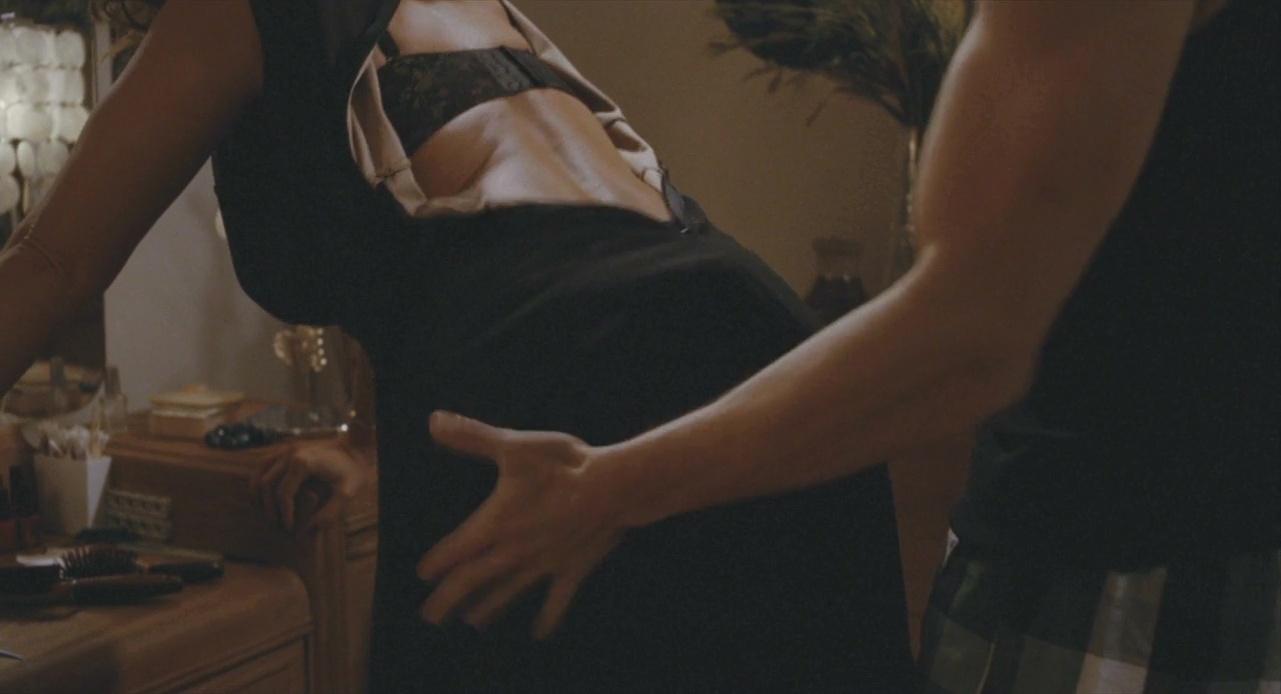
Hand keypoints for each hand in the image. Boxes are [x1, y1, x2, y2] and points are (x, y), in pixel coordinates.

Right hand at [252, 438, 369, 533]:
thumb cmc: (353, 470)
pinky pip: (264, 463)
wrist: (355, 447)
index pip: (283, 494)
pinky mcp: (286, 447)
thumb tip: (308, 531)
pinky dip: (259, 478)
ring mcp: (287, 447)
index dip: (284, 514)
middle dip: (270, 508)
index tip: (289, 528)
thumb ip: (330, 513)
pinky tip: (263, 494)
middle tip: (277, 524)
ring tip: (266, 512)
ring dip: (258, 493)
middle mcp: (291, 453)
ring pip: (260, 472)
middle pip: (267, 484)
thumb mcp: (347, 493)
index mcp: (304, 463)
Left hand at [418, 411, 623, 639]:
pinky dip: (546, 620)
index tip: (422, 575)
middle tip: (430, 618)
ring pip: (507, 594)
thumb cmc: (562, 465)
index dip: (436, 563)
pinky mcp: (571, 570)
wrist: (613, 487)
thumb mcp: (514, 446)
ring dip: (486, 610)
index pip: (455, 551)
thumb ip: (472, 437)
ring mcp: (543, 564)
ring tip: (472, 624)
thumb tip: (433, 420)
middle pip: (472, 582)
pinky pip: (556, 602)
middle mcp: (514, 551)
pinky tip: (539, 634)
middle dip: (448, 600)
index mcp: (496, 523)